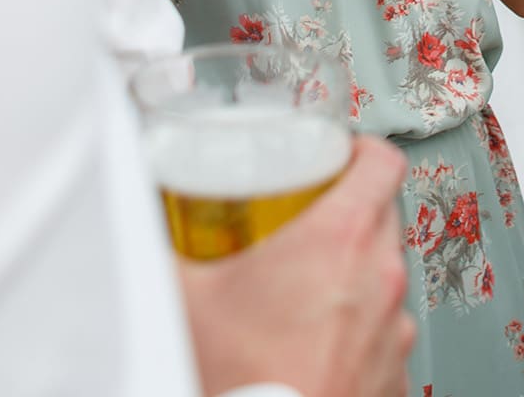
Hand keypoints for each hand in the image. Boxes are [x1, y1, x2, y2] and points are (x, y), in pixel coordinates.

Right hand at [179, 136, 414, 396]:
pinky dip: (358, 332)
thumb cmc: (239, 384)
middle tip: (305, 221)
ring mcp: (392, 330)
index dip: (361, 149)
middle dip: (348, 211)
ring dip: (353, 276)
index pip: (382, 161)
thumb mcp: (181, 299)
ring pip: (384, 278)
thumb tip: (131, 221)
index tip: (339, 153)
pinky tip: (316, 343)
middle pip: (384, 215)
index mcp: (340, 239)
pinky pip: (384, 335)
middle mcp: (380, 279)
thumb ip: (156, 247)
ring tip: (304, 291)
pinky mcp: (393, 376)